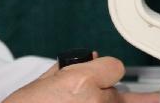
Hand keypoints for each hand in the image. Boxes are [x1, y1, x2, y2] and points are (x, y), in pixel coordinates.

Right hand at [1, 57, 159, 102]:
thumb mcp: (42, 83)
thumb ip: (69, 70)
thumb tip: (89, 61)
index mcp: (81, 83)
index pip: (115, 67)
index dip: (105, 71)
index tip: (102, 76)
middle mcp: (96, 102)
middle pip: (117, 92)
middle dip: (105, 94)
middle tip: (85, 99)